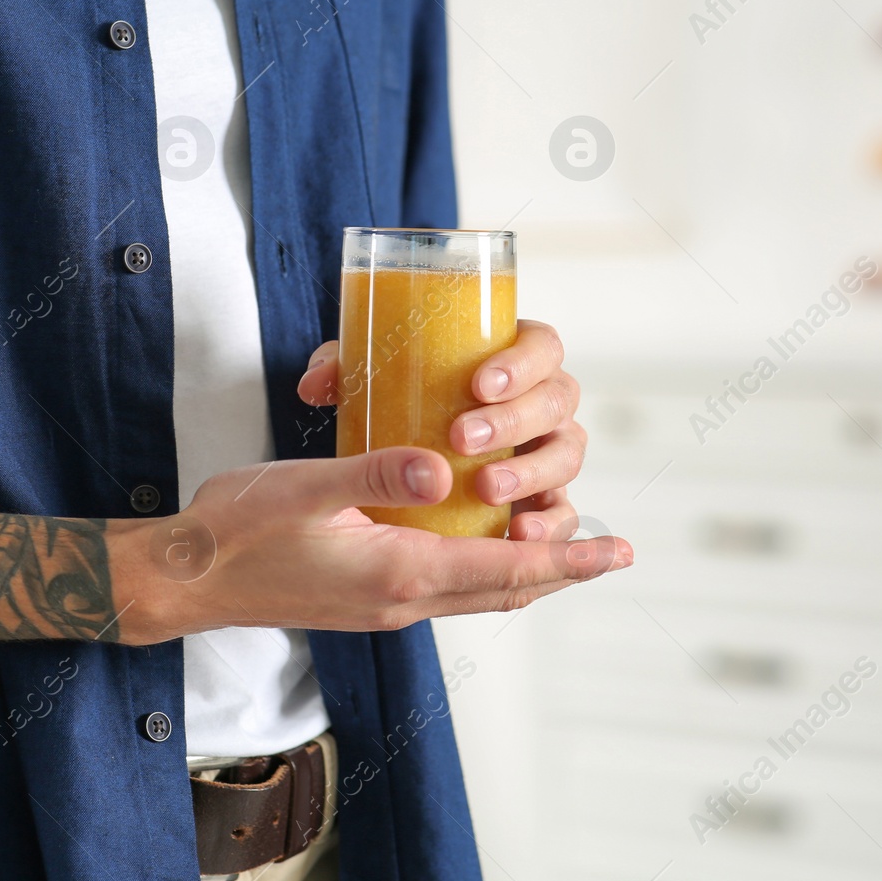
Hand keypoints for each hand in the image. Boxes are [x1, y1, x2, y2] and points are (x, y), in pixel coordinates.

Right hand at [113, 446, 631, 644]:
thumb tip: (443, 468)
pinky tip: (483, 534)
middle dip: (564, 568)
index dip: (570, 559)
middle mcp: (402, 599)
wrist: (185, 579)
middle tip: (613, 549)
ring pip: (479, 591)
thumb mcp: (305, 488)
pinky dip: (484, 566)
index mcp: (398, 574)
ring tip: (563, 539)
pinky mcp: (369, 596)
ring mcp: (385, 603)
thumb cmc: (236, 531)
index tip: (621, 551)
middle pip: (507, 589)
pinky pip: (447, 586)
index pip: (507, 569)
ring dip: (526, 569)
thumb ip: (377, 475)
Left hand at [296, 319, 587, 542]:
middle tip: (463, 438)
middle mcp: (539, 404)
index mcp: (512, 360)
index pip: (543, 346)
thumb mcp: (365, 383)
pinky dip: (551, 524)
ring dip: (532, 473)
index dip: (522, 362)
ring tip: (487, 489)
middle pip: (558, 402)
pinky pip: (561, 512)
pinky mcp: (540, 500)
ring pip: (565, 457)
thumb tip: (316, 386)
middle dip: (515, 421)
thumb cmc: (394, 406)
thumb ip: (341, 373)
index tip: (478, 383)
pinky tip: (519, 534)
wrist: (398, 460)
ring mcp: (545, 453)